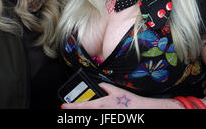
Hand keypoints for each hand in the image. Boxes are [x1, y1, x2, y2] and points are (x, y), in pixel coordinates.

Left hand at [61, 83, 181, 108]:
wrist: (142, 111)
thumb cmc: (130, 102)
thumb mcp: (117, 91)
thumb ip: (106, 87)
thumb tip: (100, 85)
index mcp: (102, 104)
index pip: (83, 106)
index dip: (71, 107)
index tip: (63, 106)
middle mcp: (102, 114)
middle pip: (84, 115)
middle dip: (76, 113)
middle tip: (68, 110)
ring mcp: (106, 119)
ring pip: (91, 119)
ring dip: (85, 116)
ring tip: (79, 113)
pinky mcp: (110, 121)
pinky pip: (99, 120)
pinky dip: (94, 117)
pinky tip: (94, 113)